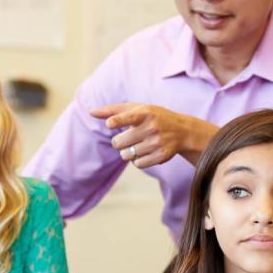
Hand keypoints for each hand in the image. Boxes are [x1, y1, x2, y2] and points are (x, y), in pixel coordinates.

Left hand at [90, 103, 216, 167]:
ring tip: (138, 144)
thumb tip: (90, 112)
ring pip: (127, 155)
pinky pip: (138, 164)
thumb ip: (113, 110)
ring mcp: (157, 143)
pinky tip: (145, 152)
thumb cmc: (153, 116)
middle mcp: (152, 127)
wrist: (182, 130)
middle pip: (119, 142)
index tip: (110, 123)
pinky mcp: (161, 156)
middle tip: (127, 137)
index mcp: (145, 113)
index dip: (117, 121)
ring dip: (128, 152)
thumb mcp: (137, 108)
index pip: (128, 117)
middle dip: (119, 142)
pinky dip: (137, 160)